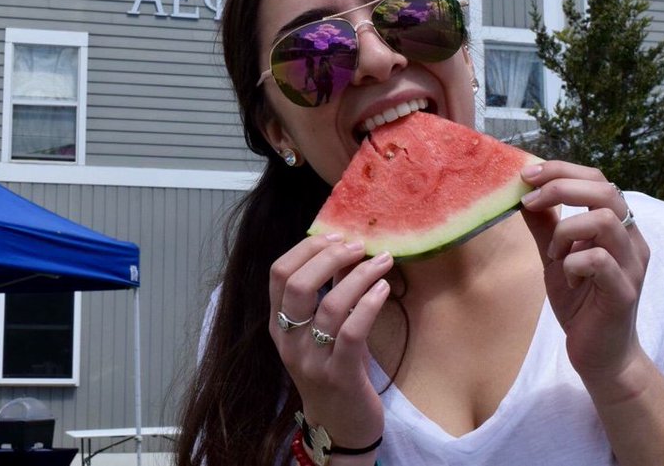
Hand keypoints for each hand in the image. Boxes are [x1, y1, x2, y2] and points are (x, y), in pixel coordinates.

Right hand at [268, 233, 391, 449]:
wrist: (341, 427)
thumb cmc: (335, 370)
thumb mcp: (323, 331)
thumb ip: (329, 293)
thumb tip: (347, 249)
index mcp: (279, 325)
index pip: (279, 274)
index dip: (306, 248)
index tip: (335, 236)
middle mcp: (289, 341)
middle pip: (298, 284)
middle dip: (329, 256)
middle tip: (358, 246)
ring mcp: (312, 360)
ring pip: (330, 306)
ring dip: (359, 276)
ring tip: (382, 261)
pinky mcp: (340, 376)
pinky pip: (352, 332)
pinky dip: (369, 304)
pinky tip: (384, 289)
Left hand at [519, 161, 649, 387]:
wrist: (600, 354)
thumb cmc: (582, 302)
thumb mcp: (556, 256)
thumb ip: (546, 226)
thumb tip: (523, 193)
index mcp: (618, 226)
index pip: (598, 179)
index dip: (562, 170)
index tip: (526, 175)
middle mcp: (632, 240)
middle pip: (606, 190)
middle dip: (560, 188)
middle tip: (529, 201)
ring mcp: (632, 265)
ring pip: (604, 220)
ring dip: (566, 231)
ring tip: (554, 254)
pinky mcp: (624, 292)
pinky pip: (599, 260)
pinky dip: (572, 263)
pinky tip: (566, 277)